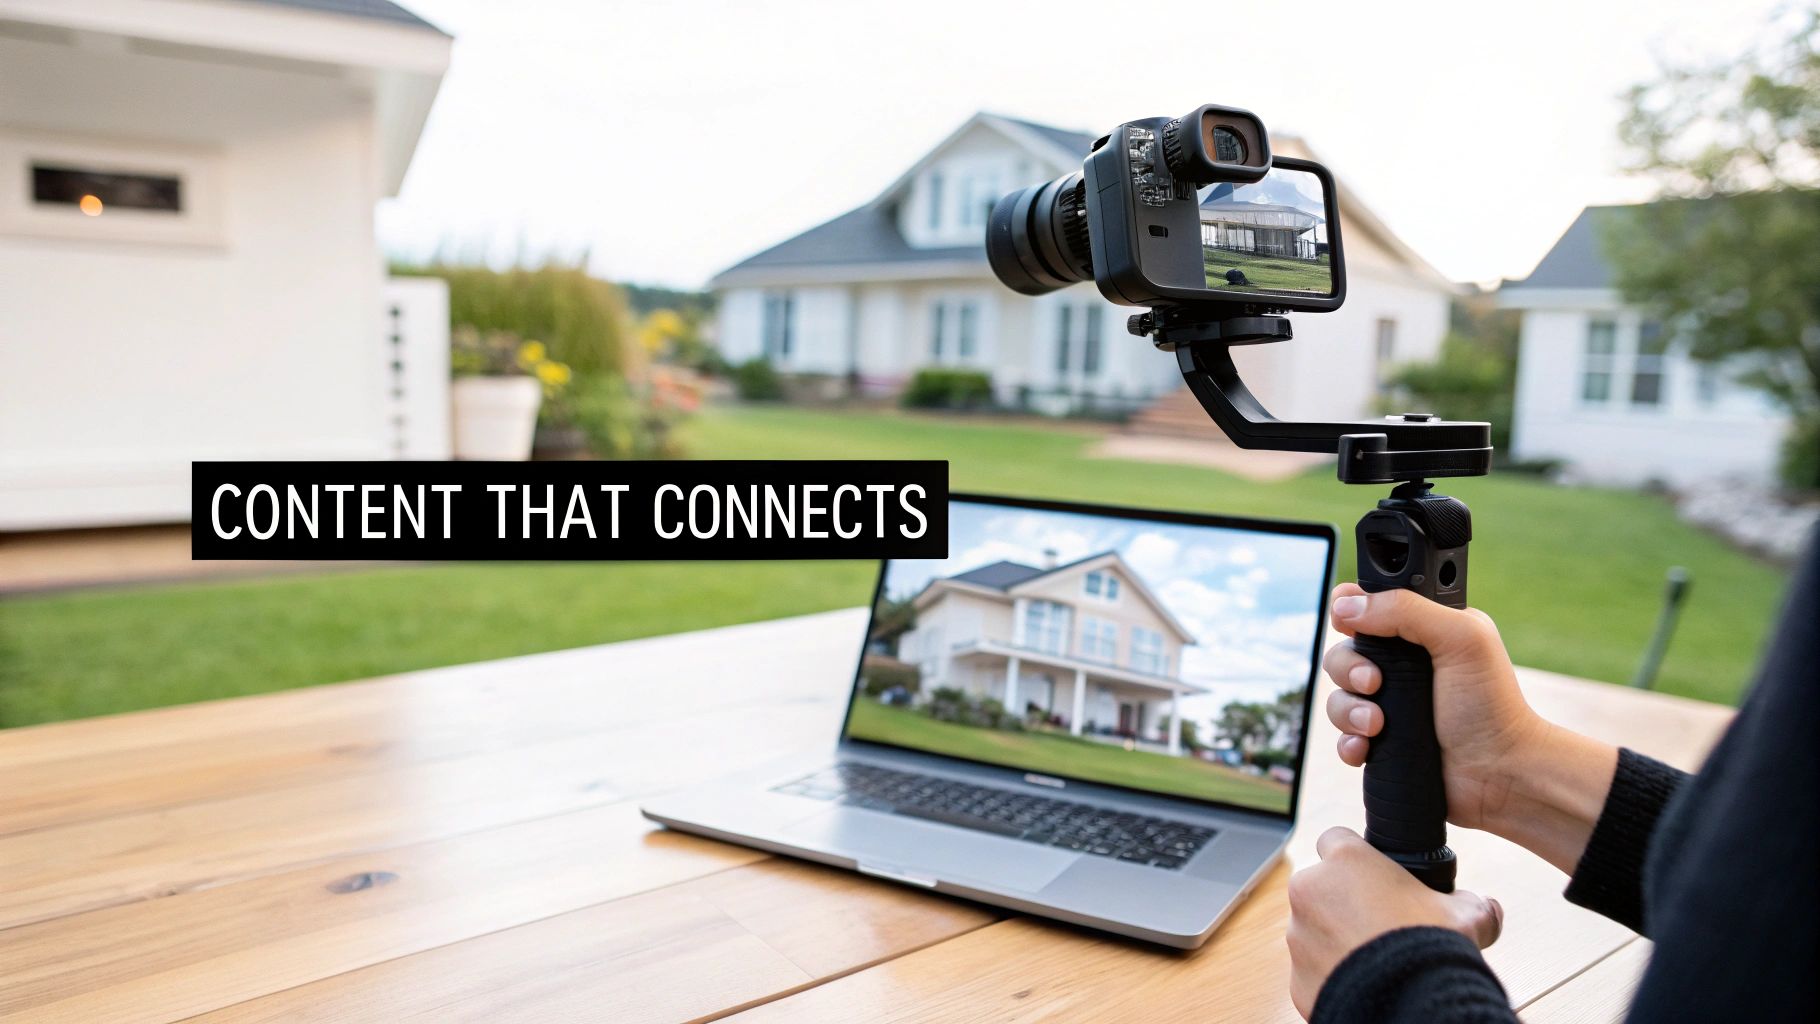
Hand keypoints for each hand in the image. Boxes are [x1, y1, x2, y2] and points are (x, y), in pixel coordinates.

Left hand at [1287, 826, 1502, 1019]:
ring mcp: (1298, 936)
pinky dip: (1333, 975)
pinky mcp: (1296, 978)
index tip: (1372, 875)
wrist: (1413, 1008)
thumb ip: (1470, 903)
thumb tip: (1486, 908)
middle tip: (1378, 923)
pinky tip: (1365, 983)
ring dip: (1335, 939)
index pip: (1336, 839)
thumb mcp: (1467, 915)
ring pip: (1313, 930)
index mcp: (1346, 861)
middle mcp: (1310, 890)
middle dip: (1343, 901)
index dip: (1356, 856)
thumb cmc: (1434, 950)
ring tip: (1375, 958)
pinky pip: (1313, 971)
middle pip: (1321, 887)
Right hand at [1323, 584, 1541, 832]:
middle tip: (1375, 683)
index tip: (1350, 626)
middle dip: (1348, 668)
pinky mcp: (1381, 741)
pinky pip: (1342, 736)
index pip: (1366, 606)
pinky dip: (1348, 742)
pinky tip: (1367, 747)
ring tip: (1377, 725)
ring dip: (1348, 710)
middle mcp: (1401, 666)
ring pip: (1338, 695)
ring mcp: (1389, 705)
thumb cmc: (1492, 705)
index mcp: (1421, 631)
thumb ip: (1406, 609)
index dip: (1349, 612)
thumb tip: (1345, 606)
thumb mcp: (1460, 638)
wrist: (1499, 774)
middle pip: (1342, 651)